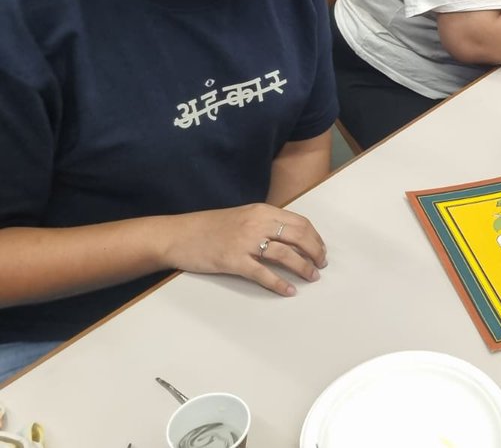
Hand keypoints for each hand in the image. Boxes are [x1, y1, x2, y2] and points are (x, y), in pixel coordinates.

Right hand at [162, 204, 327, 296]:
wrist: (178, 235)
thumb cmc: (210, 227)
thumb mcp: (243, 216)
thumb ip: (265, 222)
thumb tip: (290, 237)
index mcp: (262, 211)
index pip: (300, 222)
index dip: (315, 237)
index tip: (321, 249)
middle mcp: (257, 223)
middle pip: (298, 236)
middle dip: (315, 252)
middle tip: (321, 265)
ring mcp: (245, 242)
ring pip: (285, 255)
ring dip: (303, 267)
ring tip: (312, 277)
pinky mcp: (233, 261)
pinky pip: (263, 274)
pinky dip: (279, 284)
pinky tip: (289, 291)